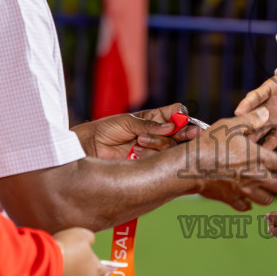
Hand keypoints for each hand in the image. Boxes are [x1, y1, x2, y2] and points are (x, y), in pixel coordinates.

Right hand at [50, 227, 102, 275]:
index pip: (101, 270)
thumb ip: (88, 238)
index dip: (92, 265)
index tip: (84, 260)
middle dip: (80, 275)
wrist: (45, 266)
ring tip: (57, 270)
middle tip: (68, 265)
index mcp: (96, 269)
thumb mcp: (79, 235)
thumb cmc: (65, 249)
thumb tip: (91, 241)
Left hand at [77, 103, 196, 159]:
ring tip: (139, 141)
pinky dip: (150, 154)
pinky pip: (160, 160)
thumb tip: (171, 127)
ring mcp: (154, 148)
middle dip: (183, 133)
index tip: (183, 121)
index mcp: (155, 118)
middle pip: (181, 132)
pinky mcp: (148, 162)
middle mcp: (158, 132)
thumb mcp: (129, 122)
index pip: (177, 113)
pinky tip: (136, 152)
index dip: (183, 117)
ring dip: (158, 143)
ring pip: (170, 147)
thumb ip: (150, 125)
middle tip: (185, 134)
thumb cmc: (106, 130)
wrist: (91, 148)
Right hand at [186, 108, 276, 210]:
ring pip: (266, 200)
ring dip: (269, 195)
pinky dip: (248, 204)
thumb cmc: (211, 143)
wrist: (190, 166)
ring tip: (267, 190)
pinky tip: (246, 199)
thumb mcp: (231, 125)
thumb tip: (266, 113)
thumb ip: (251, 119)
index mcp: (259, 158)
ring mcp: (244, 191)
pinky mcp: (231, 200)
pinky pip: (245, 207)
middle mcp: (256, 177)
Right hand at [234, 66, 276, 178]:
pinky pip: (273, 139)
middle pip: (253, 116)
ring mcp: (273, 119)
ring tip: (245, 150)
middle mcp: (267, 105)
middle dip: (245, 126)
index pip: (256, 96)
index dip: (248, 103)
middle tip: (235, 136)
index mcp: (271, 89)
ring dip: (253, 139)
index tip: (239, 111)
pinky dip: (268, 148)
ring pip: (260, 130)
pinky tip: (263, 159)